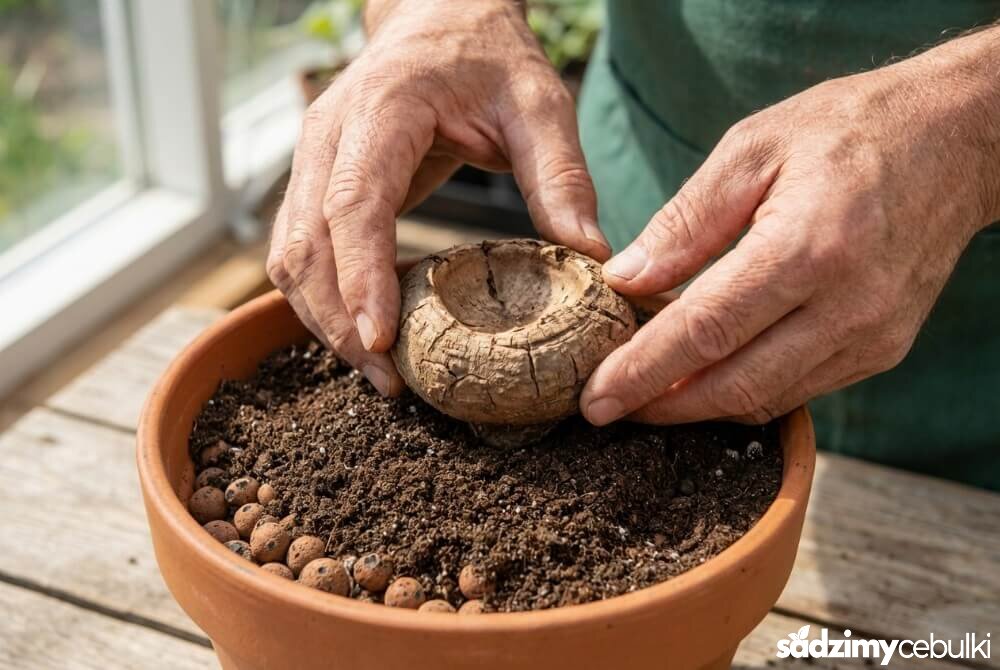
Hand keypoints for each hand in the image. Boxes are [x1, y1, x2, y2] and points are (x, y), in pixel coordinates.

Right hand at [268, 0, 608, 395]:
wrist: (442, 17)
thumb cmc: (490, 55)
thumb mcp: (540, 103)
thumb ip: (561, 175)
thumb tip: (591, 259)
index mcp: (383, 110)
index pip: (353, 202)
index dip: (360, 277)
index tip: (380, 342)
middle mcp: (329, 135)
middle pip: (306, 243)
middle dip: (338, 322)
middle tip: (389, 383)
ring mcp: (313, 158)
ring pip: (289, 255)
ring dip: (322, 319)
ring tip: (379, 372)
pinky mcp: (316, 181)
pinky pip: (300, 250)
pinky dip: (323, 298)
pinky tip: (368, 331)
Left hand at [581, 28, 999, 425]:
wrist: (954, 140)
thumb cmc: (846, 131)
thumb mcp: (752, 149)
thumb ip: (685, 222)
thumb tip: (625, 280)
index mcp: (808, 247)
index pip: (706, 330)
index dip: (643, 371)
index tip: (595, 398)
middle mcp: (848, 305)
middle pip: (735, 384)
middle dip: (662, 405)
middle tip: (605, 409)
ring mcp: (873, 336)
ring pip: (766, 399)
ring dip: (699, 406)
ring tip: (645, 394)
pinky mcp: (883, 349)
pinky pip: (799, 389)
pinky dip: (744, 392)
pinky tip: (705, 377)